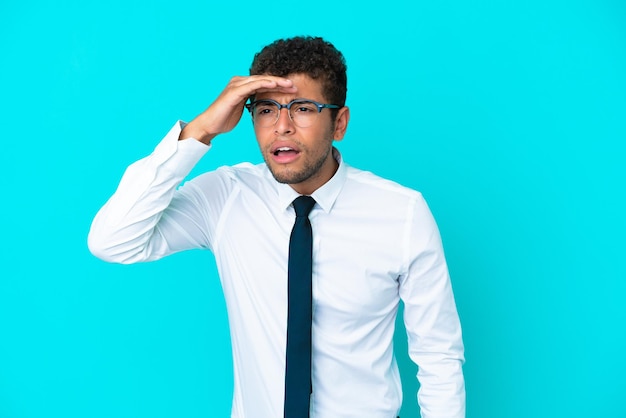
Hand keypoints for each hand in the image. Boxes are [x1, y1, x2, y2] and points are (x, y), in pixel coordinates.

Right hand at [179, 75, 296, 144]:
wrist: (210, 124)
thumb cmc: (224, 118)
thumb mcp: (243, 109)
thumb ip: (252, 103)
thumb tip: (264, 104)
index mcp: (242, 86)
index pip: (264, 83)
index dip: (279, 85)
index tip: (292, 89)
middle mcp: (239, 82)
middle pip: (264, 79)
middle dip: (281, 82)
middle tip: (295, 85)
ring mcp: (236, 85)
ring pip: (260, 80)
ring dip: (276, 81)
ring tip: (289, 84)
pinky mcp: (234, 91)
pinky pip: (252, 85)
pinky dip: (264, 84)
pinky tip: (275, 84)